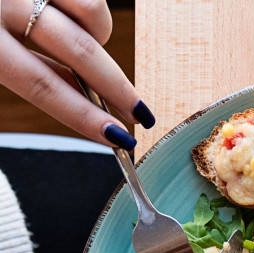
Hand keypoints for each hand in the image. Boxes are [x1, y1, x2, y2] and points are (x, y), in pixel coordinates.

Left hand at [0, 0, 150, 149]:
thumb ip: (22, 72)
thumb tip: (77, 94)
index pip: (44, 85)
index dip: (85, 116)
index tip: (117, 138)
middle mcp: (7, 4)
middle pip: (81, 52)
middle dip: (118, 88)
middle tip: (140, 113)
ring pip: (92, 16)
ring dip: (100, 40)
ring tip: (89, 49)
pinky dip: (89, 12)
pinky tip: (71, 17)